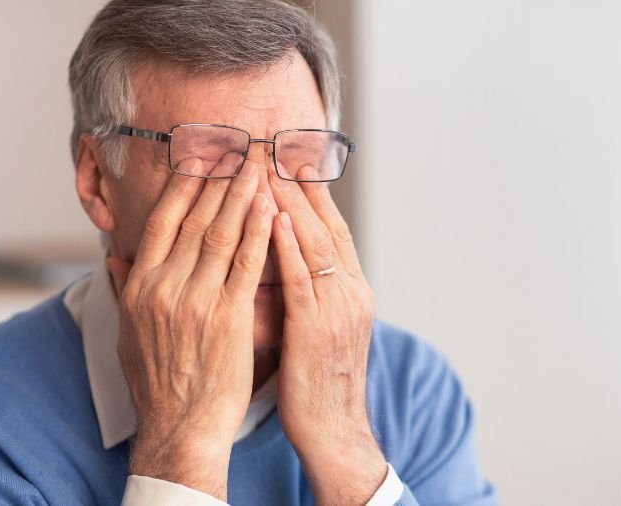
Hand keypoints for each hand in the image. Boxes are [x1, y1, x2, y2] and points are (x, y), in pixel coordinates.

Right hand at [106, 159, 273, 499]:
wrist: (180, 428)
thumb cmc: (157, 384)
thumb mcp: (126, 334)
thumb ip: (122, 290)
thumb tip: (114, 258)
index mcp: (139, 286)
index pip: (160, 221)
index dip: (181, 186)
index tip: (198, 157)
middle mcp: (164, 286)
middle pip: (193, 218)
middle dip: (217, 178)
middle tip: (236, 147)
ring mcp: (196, 300)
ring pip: (221, 234)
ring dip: (241, 195)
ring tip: (257, 166)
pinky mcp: (228, 317)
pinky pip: (246, 264)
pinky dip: (258, 232)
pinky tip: (269, 208)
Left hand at [269, 167, 386, 504]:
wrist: (334, 430)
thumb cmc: (318, 381)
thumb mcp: (322, 327)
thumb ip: (309, 290)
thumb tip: (287, 258)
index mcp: (352, 288)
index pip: (332, 226)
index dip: (312, 189)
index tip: (292, 154)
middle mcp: (350, 290)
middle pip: (325, 223)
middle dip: (300, 181)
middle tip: (276, 142)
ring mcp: (336, 307)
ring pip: (313, 241)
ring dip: (289, 199)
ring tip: (268, 163)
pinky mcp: (315, 327)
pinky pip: (300, 277)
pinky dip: (286, 243)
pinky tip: (270, 216)